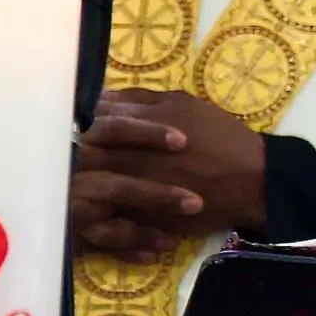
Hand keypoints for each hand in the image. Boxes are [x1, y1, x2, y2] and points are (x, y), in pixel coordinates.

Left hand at [72, 90, 266, 260]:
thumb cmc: (220, 136)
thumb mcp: (182, 104)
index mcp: (138, 128)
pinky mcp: (145, 219)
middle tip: (61, 153)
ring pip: (90, 190)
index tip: (67, 124)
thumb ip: (139, 100)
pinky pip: (110, 219)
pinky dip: (97, 212)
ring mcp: (136, 192)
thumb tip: (102, 97)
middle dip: (70, 155)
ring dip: (78, 185)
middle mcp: (132, 159)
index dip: (73, 123)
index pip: (89, 123)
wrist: (254, 180)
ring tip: (73, 181)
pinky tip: (91, 207)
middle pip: (82, 157)